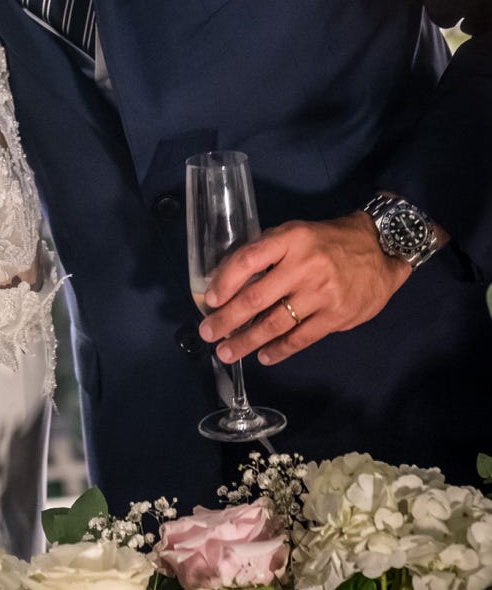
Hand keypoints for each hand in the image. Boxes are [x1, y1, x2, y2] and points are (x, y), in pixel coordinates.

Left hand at [197, 213, 411, 365]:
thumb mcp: (296, 233)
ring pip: (275, 323)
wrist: (380, 250)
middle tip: (208, 333)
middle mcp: (304, 265)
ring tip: (228, 352)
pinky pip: (301, 338)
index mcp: (290, 239)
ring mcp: (322, 292)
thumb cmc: (328, 241)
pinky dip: (279, 350)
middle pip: (256, 297)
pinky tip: (263, 356)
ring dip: (247, 341)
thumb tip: (226, 279)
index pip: (248, 260)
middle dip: (227, 319)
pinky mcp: (337, 315)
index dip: (225, 281)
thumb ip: (265, 252)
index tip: (209, 300)